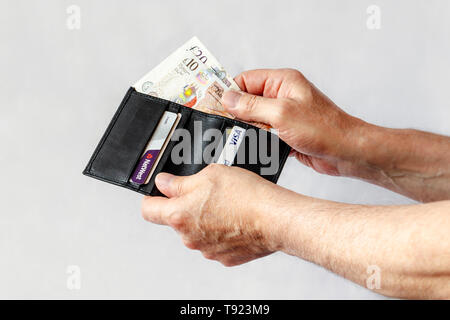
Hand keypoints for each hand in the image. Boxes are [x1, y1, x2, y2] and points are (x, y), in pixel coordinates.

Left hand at [141, 164, 290, 265]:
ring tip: (226, 205)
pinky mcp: (224, 257)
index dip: (151, 198)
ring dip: (205, 220)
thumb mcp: (209, 175)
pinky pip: (215, 242)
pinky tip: (235, 219)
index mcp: (179, 215)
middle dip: (186, 206)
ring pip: (197, 231)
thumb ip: (180, 182)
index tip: (157, 193)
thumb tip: (164, 183)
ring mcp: (206, 250)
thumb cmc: (246, 196)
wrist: (275, 219)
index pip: (148, 210)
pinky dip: (221, 232)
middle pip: (176, 220)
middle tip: (206, 192)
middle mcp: (189, 237)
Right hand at [222, 68, 364, 176]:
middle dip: (235, 112)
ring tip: (237, 137)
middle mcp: (282, 96)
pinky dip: (256, 140)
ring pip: (254, 119)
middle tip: (221, 124)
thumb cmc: (324, 129)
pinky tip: (252, 146)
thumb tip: (228, 98)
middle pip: (248, 100)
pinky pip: (263, 133)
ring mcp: (284, 115)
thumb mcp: (282, 113)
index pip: (246, 80)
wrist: (346, 152)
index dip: (229, 91)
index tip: (213, 103)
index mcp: (282, 82)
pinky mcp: (285, 133)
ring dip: (246, 128)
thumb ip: (252, 105)